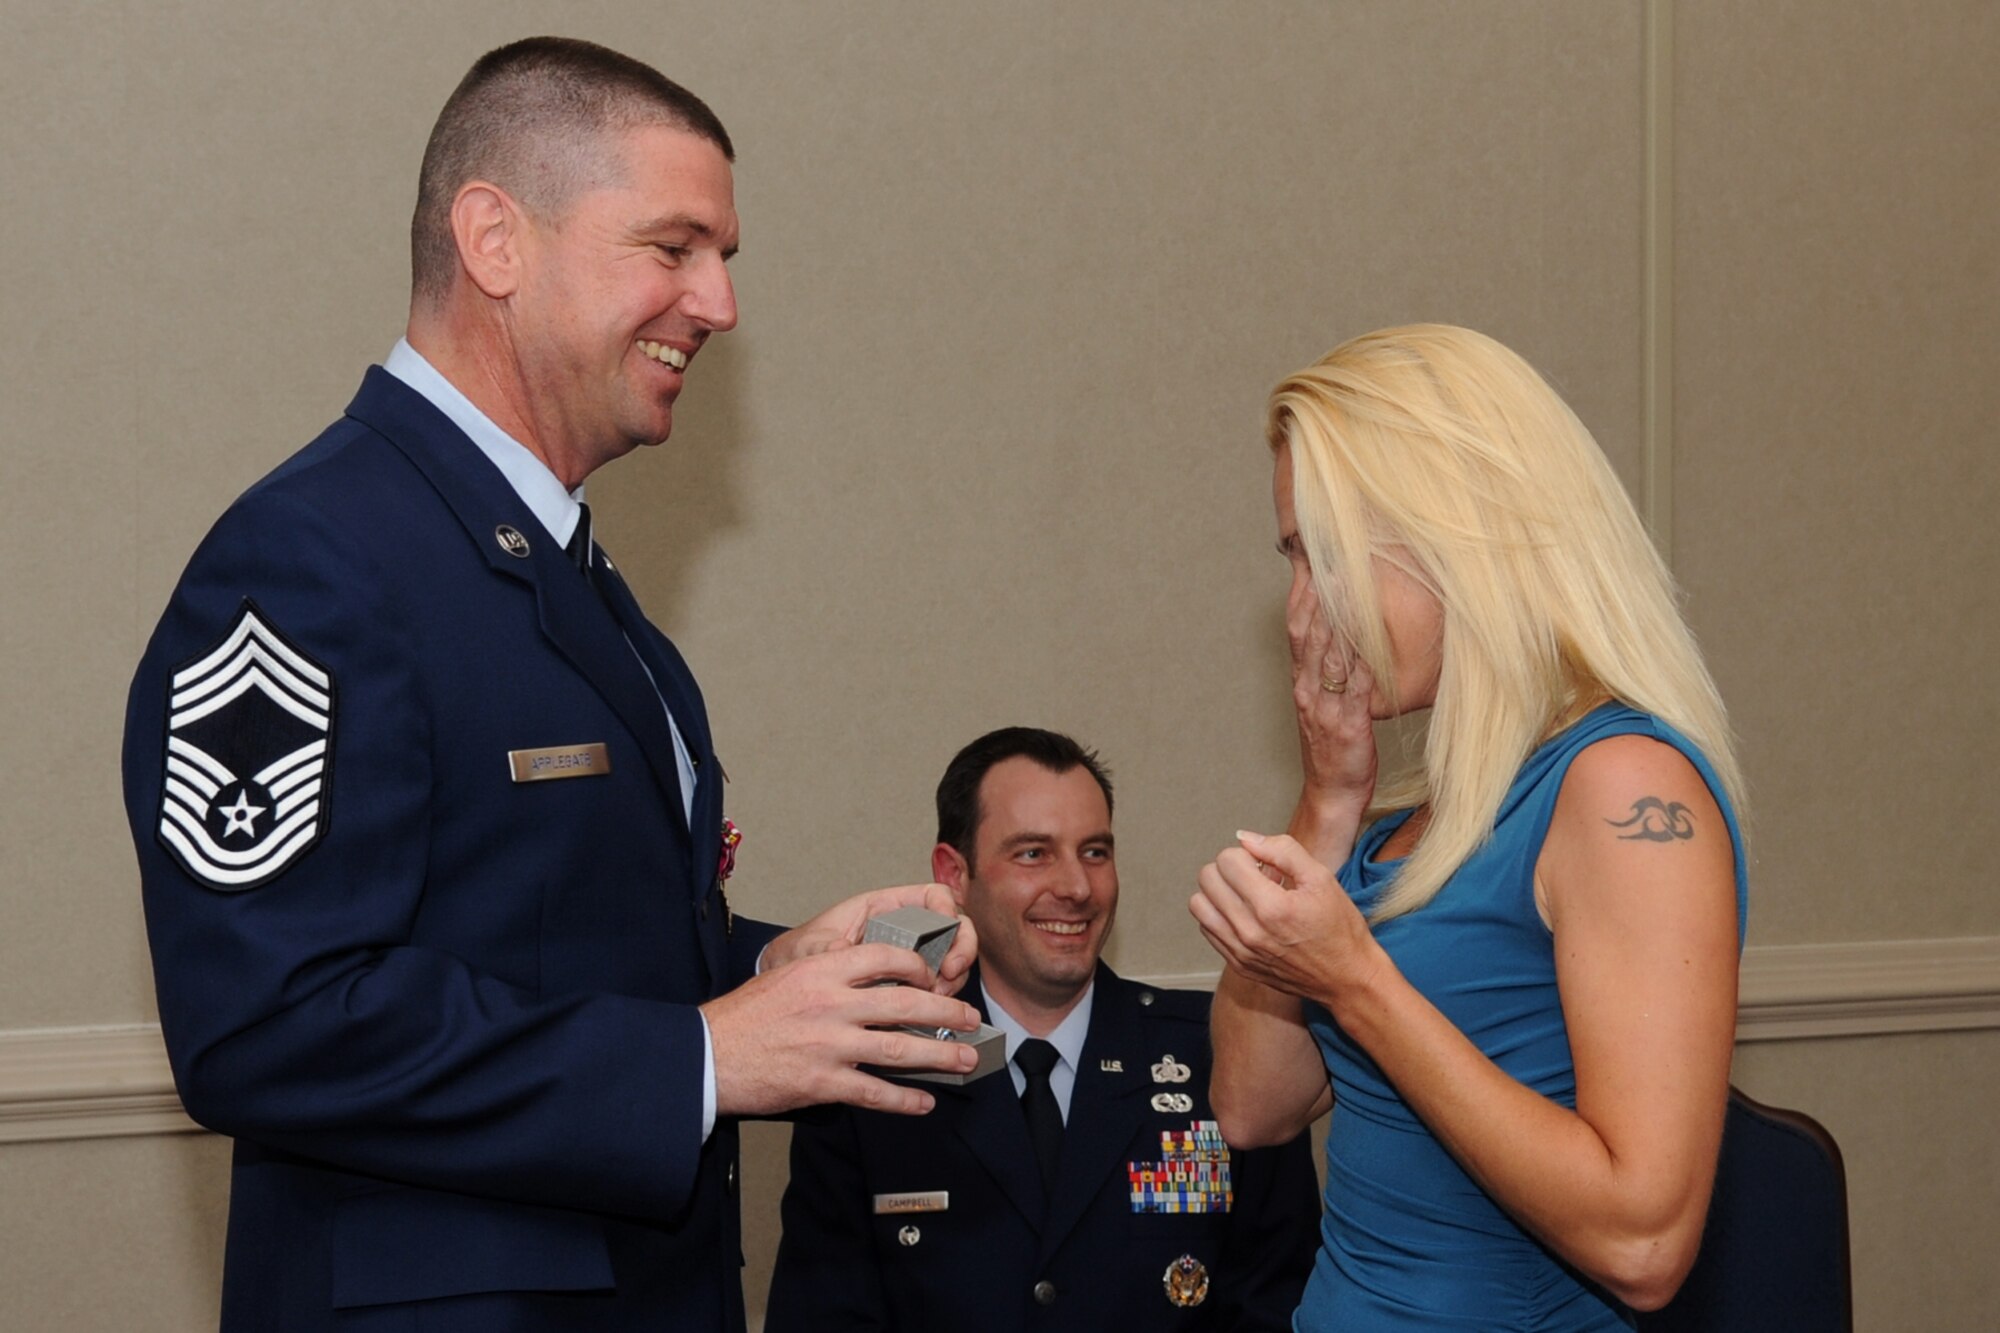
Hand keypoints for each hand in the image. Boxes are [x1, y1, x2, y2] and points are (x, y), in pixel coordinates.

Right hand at [704, 943, 983, 1116]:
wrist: (706, 1055)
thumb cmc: (744, 1016)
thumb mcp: (787, 977)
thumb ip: (829, 979)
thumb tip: (873, 988)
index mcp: (822, 969)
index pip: (885, 957)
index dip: (918, 967)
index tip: (932, 978)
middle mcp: (831, 1003)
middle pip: (905, 1002)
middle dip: (945, 1011)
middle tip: (970, 1018)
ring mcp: (829, 1044)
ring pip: (899, 1047)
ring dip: (939, 1055)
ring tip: (965, 1060)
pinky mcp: (822, 1082)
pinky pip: (874, 1090)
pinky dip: (904, 1098)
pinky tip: (924, 1101)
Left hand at [761, 882, 977, 995]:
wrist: (785, 993)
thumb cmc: (798, 957)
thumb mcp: (807, 948)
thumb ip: (825, 949)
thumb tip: (841, 953)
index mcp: (882, 909)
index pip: (931, 896)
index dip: (946, 907)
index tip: (947, 926)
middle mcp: (902, 932)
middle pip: (952, 930)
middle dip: (960, 950)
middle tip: (950, 973)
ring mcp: (907, 962)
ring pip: (949, 964)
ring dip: (952, 982)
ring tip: (936, 1001)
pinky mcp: (905, 991)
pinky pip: (934, 994)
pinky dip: (938, 1005)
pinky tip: (926, 1018)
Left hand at [1190, 831, 1382, 1008]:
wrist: (1346, 977)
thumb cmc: (1339, 927)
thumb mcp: (1321, 878)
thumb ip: (1283, 850)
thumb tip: (1245, 838)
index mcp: (1271, 907)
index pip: (1227, 861)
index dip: (1245, 854)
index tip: (1264, 865)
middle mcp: (1249, 932)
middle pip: (1208, 879)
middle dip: (1229, 869)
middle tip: (1254, 876)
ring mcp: (1240, 951)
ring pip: (1199, 905)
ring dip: (1218, 891)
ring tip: (1246, 895)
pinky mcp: (1238, 964)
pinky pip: (1207, 929)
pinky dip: (1219, 915)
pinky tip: (1245, 915)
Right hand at [1288, 572, 1377, 812]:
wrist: (1331, 793)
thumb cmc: (1333, 748)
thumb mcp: (1321, 704)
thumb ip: (1326, 670)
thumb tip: (1338, 634)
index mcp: (1301, 682)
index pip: (1297, 628)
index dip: (1303, 593)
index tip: (1313, 560)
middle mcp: (1308, 690)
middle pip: (1310, 632)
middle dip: (1320, 593)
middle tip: (1332, 556)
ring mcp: (1326, 706)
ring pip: (1331, 652)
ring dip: (1341, 615)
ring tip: (1352, 581)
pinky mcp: (1350, 723)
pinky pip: (1357, 682)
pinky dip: (1364, 655)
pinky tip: (1373, 632)